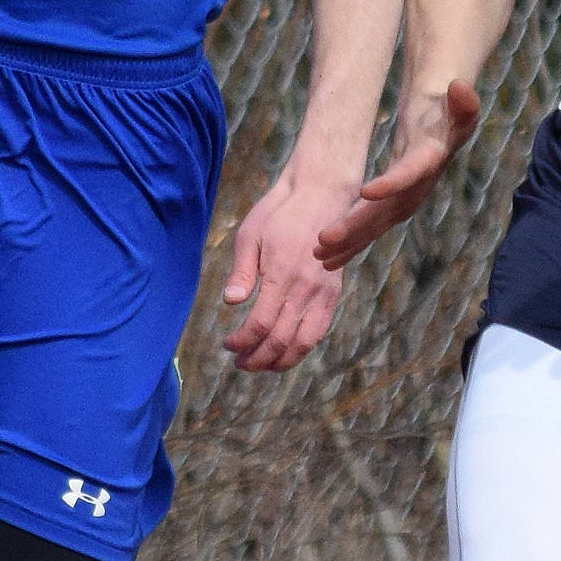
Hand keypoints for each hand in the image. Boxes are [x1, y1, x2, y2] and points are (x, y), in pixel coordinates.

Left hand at [220, 169, 358, 373]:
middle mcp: (306, 288)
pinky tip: (286, 350)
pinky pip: (320, 330)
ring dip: (281, 361)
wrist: (321, 195)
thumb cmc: (279, 213)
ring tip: (262, 365)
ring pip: (304, 343)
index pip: (260, 324)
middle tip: (240, 363)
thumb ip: (242, 272)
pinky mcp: (333, 292)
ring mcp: (323, 292)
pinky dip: (302, 348)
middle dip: (258, 359)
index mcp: (282, 274)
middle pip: (281, 340)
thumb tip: (231, 302)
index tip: (227, 344)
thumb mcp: (250, 235)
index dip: (241, 342)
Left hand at [313, 80, 479, 268]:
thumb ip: (463, 101)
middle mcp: (414, 192)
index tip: (367, 191)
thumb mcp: (461, 106)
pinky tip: (325, 259)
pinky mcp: (389, 209)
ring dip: (346, 243)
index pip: (409, 175)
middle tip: (326, 238)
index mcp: (427, 164)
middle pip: (383, 212)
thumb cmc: (450, 116)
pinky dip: (348, 245)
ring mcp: (402, 204)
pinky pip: (367, 230)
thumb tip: (460, 86)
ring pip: (371, 227)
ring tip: (318, 257)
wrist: (444, 133)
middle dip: (354, 226)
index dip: (391, 184)